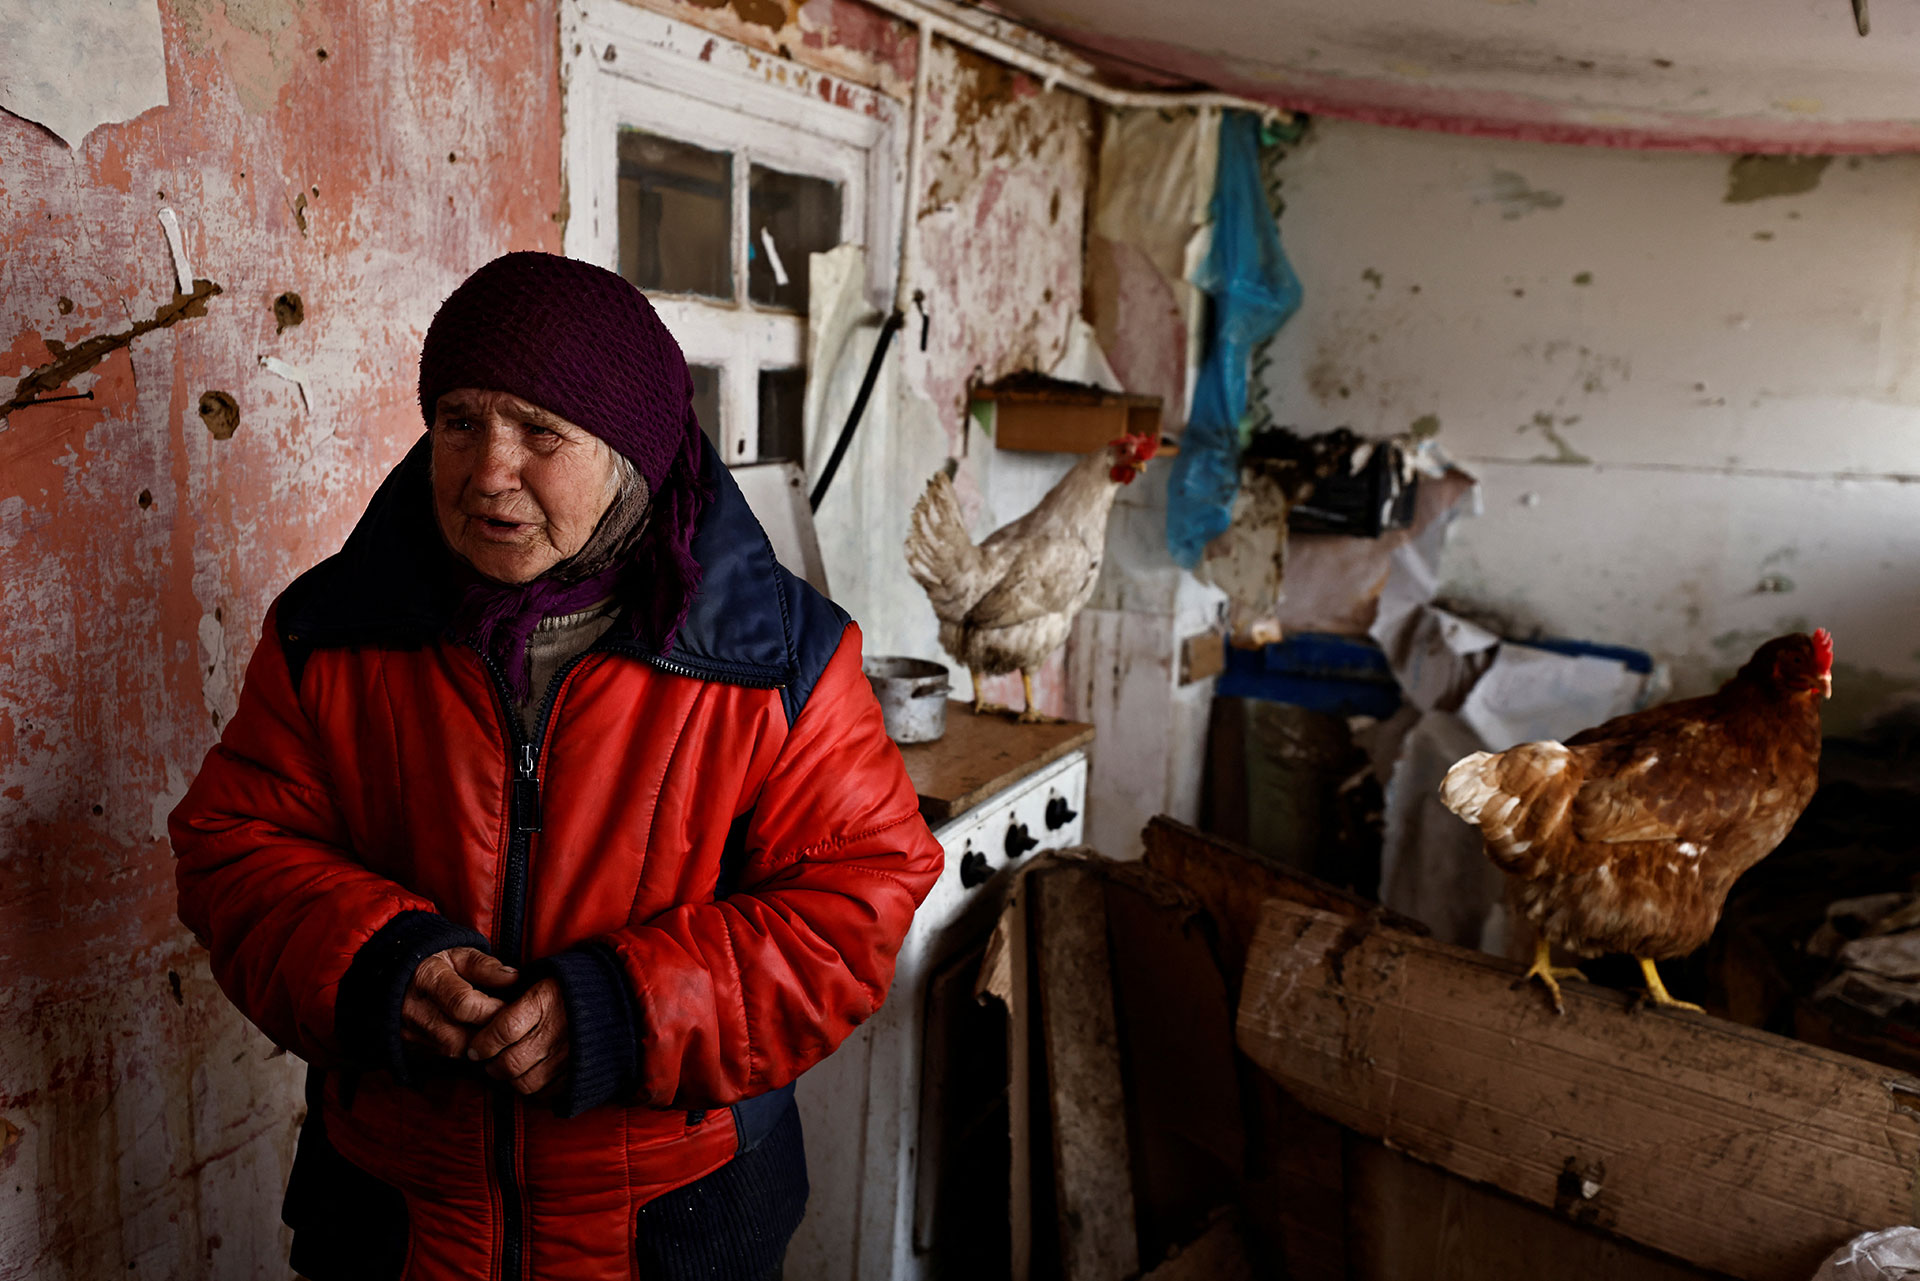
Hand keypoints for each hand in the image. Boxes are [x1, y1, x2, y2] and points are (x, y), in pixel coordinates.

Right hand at [402, 946, 516, 1058]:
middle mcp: (414, 1009)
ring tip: (492, 1030)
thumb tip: (513, 978)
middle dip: (488, 1033)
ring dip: (479, 1045)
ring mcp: (410, 1031)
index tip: (509, 1006)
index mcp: (427, 978)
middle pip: (459, 1036)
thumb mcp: (460, 954)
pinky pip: (445, 1056)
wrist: (399, 978)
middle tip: (506, 1024)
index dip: (492, 1009)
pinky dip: (465, 1049)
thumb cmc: (437, 964)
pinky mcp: (412, 1045)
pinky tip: (476, 1037)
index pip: (464, 1004)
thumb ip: (485, 966)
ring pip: (453, 1051)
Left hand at [466, 977, 569, 1097]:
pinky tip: (528, 1078)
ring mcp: (569, 1055)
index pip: (503, 1031)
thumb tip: (482, 1016)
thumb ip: (513, 996)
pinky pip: (547, 1094)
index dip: (483, 1044)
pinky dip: (532, 1091)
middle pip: (511, 1061)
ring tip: (506, 1071)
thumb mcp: (540, 978)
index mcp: (544, 1001)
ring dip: (509, 1081)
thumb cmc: (568, 987)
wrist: (613, 996)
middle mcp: (556, 1030)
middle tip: (487, 1062)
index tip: (474, 1048)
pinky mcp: (579, 1073)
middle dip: (491, 1066)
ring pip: (525, 1082)